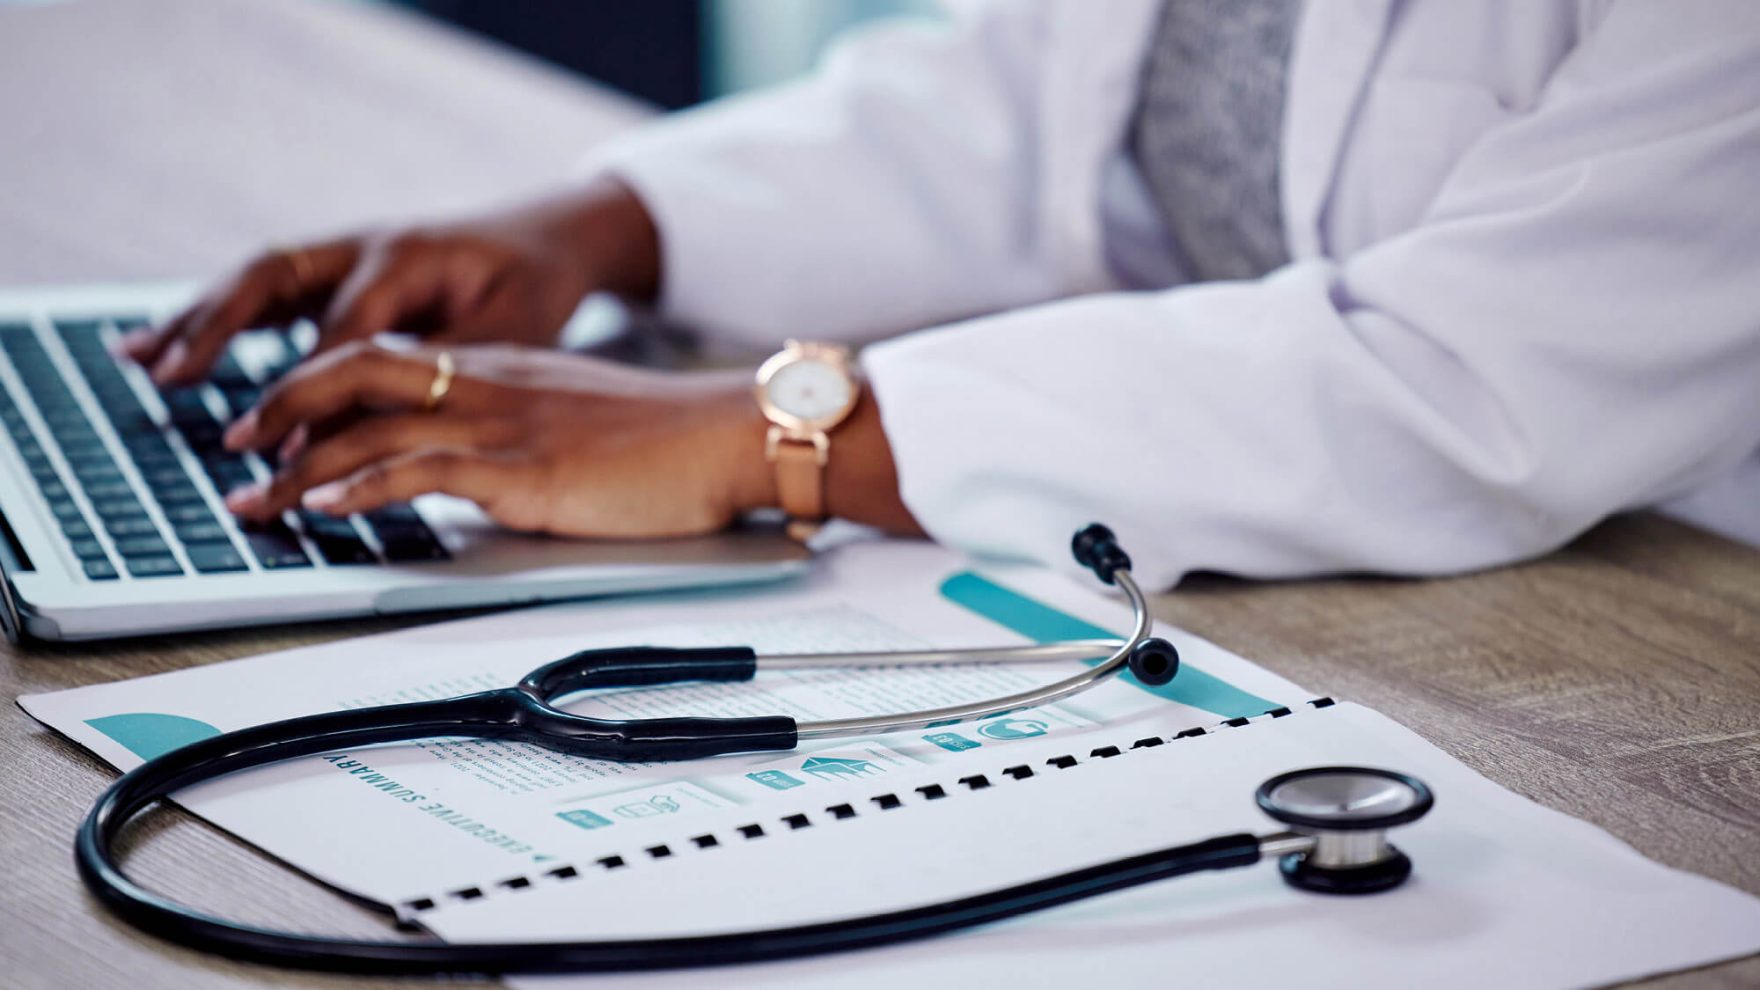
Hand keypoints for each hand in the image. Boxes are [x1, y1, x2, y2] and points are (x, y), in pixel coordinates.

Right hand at [118, 179, 660, 385]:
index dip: (312, 386)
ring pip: (257, 279)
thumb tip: (371, 428)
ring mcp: (345, 251)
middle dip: (218, 327)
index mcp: (409, 256)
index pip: (344, 329)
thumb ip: (440, 375)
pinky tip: (168, 348)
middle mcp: (365, 244)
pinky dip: (217, 317)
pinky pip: (268, 290)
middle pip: (274, 278)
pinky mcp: (337, 268)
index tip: (282, 442)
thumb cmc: (532, 289)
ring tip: (139, 359)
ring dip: (197, 317)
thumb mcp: (505, 334)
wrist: (548, 239)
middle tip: (171, 374)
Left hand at [221, 342, 774, 538]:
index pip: (381, 357)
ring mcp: (502, 423)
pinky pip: (419, 469)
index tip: (274, 422)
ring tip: (251, 500)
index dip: (313, 384)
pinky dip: (357, 489)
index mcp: (500, 366)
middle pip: (352, 369)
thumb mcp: (576, 418)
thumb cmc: (668, 438)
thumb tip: (476, 474)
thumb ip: (520, 432)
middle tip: (233, 447)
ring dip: (295, 464)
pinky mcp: (522, 469)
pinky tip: (322, 508)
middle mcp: (487, 382)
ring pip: (368, 424)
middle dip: (278, 406)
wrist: (727, 434)